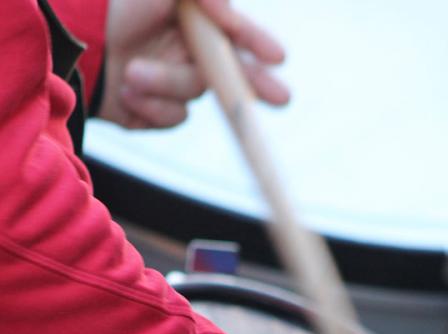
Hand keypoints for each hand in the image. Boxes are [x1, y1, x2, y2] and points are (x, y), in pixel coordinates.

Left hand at [98, 0, 289, 128]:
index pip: (235, 35)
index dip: (258, 45)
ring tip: (130, 72)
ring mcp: (174, 84)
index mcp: (193, 24)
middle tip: (280, 97)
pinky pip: (173, 117)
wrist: (76, 48)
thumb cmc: (116, 9)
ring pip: (192, 95)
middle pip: (231, 74)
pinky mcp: (159, 112)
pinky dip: (150, 106)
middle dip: (253, 85)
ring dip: (162, 84)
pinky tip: (127, 91)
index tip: (278, 58)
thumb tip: (232, 18)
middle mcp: (188, 54)